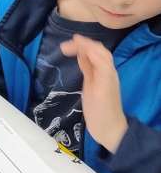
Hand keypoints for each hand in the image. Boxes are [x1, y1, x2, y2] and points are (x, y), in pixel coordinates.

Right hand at [60, 35, 127, 151]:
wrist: (108, 129)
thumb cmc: (103, 111)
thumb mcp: (99, 89)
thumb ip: (95, 69)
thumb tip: (86, 50)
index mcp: (107, 72)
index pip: (96, 51)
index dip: (83, 44)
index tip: (66, 43)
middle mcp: (105, 72)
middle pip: (96, 51)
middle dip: (82, 45)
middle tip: (64, 47)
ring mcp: (101, 77)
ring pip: (94, 57)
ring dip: (82, 49)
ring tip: (67, 48)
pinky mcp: (95, 83)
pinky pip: (91, 66)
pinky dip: (84, 58)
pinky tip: (76, 57)